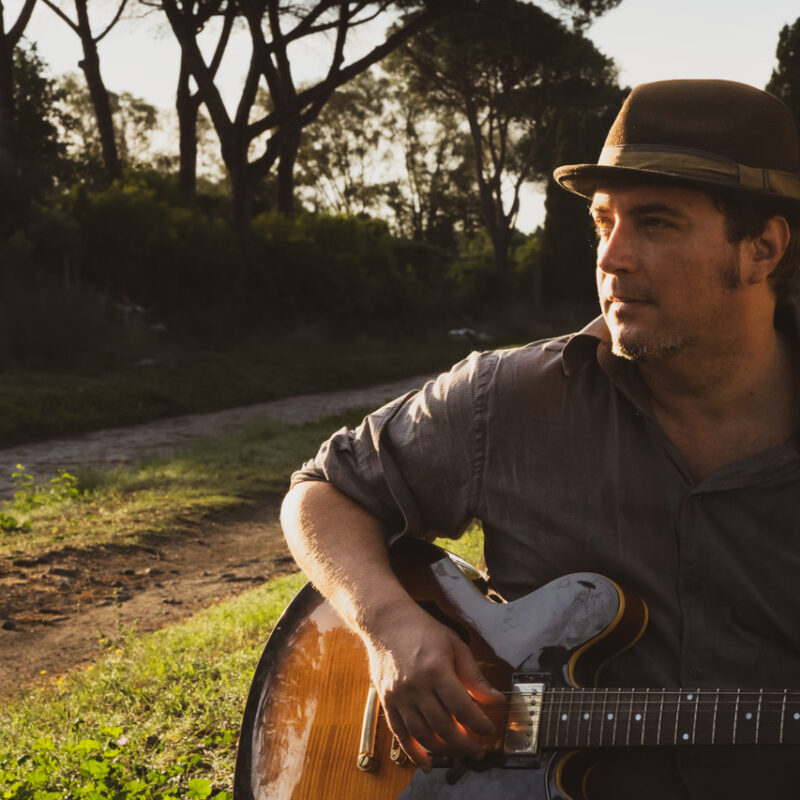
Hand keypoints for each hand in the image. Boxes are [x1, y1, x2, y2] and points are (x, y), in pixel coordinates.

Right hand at [364, 603, 505, 771]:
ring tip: (458, 753)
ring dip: (443, 750)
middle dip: (465, 744)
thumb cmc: (423, 630)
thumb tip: (496, 699)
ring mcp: (399, 695)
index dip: (479, 724)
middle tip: (478, 749)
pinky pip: (400, 733)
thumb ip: (474, 676)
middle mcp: (416, 686)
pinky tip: (426, 762)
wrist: (387, 621)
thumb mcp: (455, 646)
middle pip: (443, 726)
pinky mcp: (386, 701)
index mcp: (436, 670)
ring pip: (422, 734)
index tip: (489, 731)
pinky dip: (413, 752)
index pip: (462, 708)